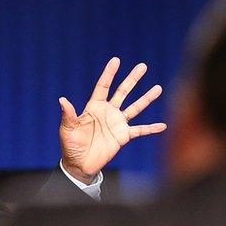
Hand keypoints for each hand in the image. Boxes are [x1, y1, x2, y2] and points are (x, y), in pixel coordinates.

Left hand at [59, 57, 166, 183]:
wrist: (80, 164)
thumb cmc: (71, 146)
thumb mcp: (67, 129)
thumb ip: (68, 115)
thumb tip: (62, 100)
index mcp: (94, 107)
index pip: (103, 86)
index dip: (109, 74)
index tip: (116, 60)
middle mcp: (108, 112)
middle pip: (123, 92)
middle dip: (132, 79)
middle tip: (143, 66)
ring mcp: (117, 123)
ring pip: (135, 108)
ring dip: (146, 98)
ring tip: (158, 88)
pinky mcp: (123, 136)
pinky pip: (140, 130)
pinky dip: (151, 129)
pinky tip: (163, 125)